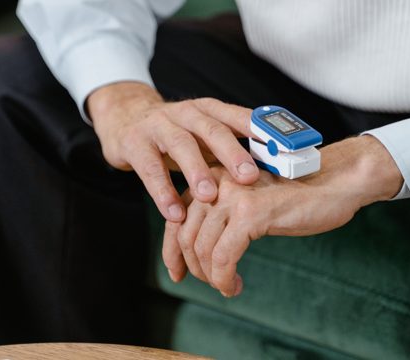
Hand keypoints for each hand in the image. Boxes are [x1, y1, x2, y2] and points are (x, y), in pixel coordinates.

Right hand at [87, 82, 258, 221]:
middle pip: (212, 130)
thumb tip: (274, 169)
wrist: (126, 117)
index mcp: (209, 110)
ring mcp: (159, 126)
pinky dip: (163, 192)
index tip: (283, 149)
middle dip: (232, 153)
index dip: (261, 132)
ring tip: (209, 196)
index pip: (240, 117)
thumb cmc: (176, 132)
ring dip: (196, 171)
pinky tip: (175, 213)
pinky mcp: (135, 143)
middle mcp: (186, 113)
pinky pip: (150, 168)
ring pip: (181, 146)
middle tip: (249, 177)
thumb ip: (231, 147)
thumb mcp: (204, 134)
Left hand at [162, 135, 402, 296]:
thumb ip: (221, 215)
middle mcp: (217, 180)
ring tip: (227, 286)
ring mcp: (233, 195)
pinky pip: (223, 256)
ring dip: (211, 276)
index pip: (176, 215)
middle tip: (208, 283)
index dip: (171, 249)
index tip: (177, 272)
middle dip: (190, 266)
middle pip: (184, 233)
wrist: (332, 184)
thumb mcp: (248, 202)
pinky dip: (224, 277)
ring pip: (202, 248)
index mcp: (213, 176)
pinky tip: (234, 285)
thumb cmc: (294, 197)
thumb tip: (194, 247)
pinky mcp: (251, 212)